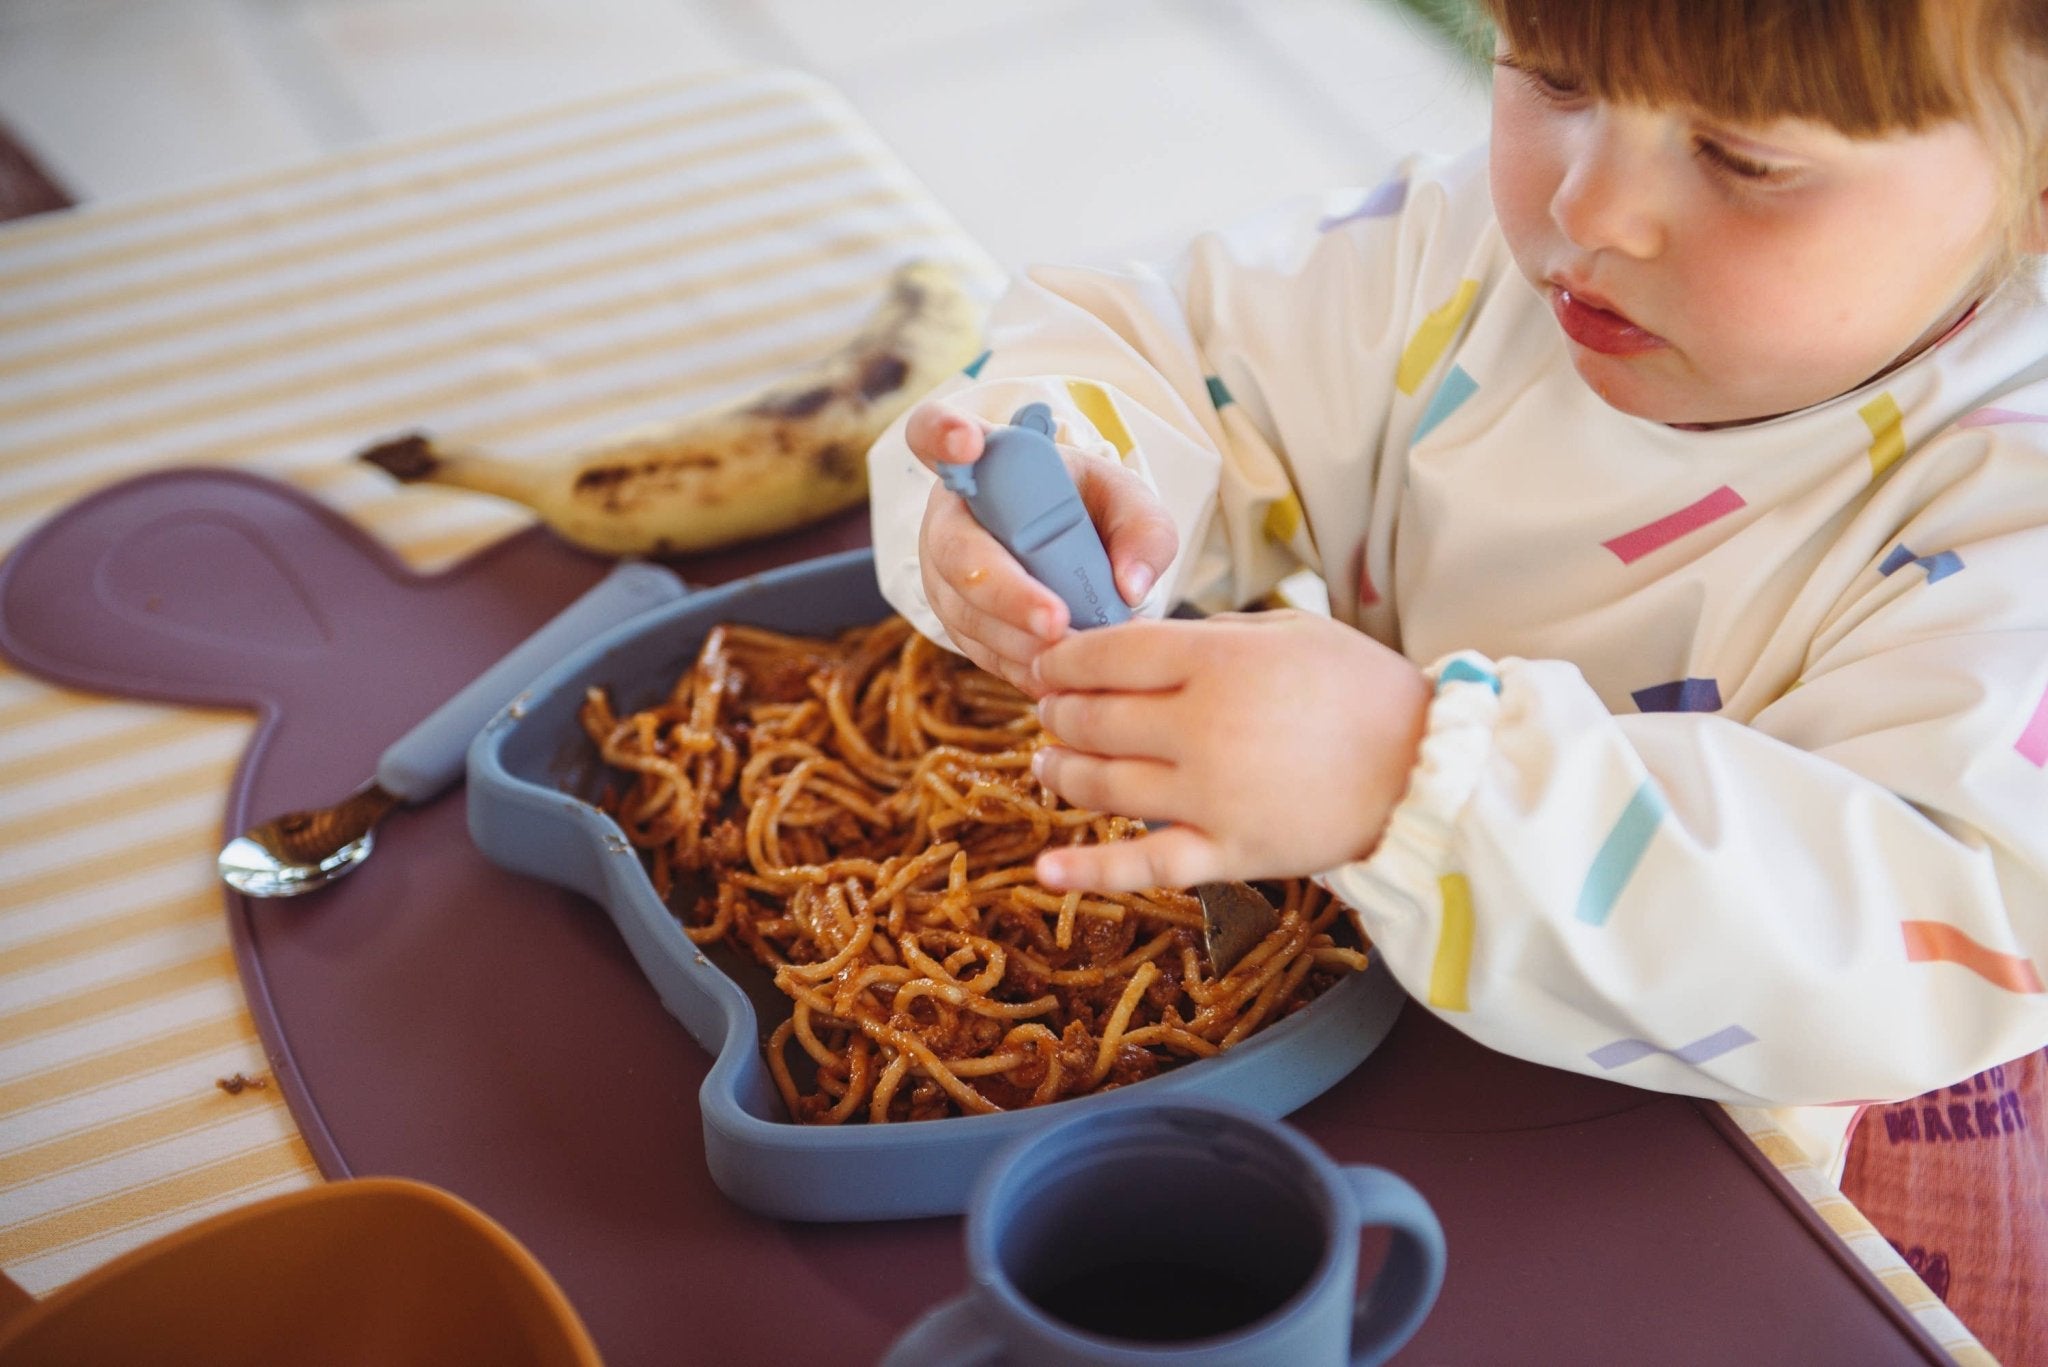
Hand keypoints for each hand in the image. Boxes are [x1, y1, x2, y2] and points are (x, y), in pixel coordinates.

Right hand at [908, 401, 1176, 696]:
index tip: (969, 444)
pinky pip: (979, 649)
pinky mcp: (956, 622)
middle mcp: (949, 516)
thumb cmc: (1092, 512)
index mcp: (984, 461)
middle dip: (1005, 590)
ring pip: (965, 611)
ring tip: (1074, 657)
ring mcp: (943, 574)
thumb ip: (1143, 530)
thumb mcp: (1128, 503)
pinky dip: (1021, 665)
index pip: (932, 430)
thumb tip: (1130, 588)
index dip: (941, 435)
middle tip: (1056, 621)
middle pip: (953, 549)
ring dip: (1018, 640)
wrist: (1075, 553)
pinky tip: (1060, 674)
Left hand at [1029, 611, 1430, 890]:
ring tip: (1047, 762)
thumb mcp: (1289, 631)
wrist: (1428, 771)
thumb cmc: (1362, 690)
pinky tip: (1046, 872)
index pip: (1108, 655)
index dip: (1063, 659)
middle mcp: (1202, 728)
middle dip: (1059, 712)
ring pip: (1103, 785)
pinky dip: (1089, 871)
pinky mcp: (1228, 854)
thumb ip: (1211, 634)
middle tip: (1049, 710)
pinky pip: (1145, 865)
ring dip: (1061, 771)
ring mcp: (1211, 796)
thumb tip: (1144, 644)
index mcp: (1216, 662)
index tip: (1047, 663)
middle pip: (1095, 719)